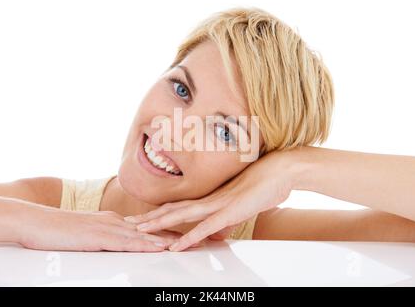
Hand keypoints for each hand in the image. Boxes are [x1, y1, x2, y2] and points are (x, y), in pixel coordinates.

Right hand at [17, 206, 178, 251]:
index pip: (147, 227)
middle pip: (151, 229)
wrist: (34, 221)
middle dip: (175, 234)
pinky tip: (157, 248)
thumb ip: (104, 236)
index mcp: (113, 220)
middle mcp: (115, 221)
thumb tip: (118, 242)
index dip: (167, 231)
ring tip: (187, 244)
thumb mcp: (86, 232)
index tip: (186, 235)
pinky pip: (125, 243)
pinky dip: (144, 246)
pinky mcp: (98, 237)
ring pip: (143, 235)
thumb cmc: (58, 230)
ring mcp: (107, 227)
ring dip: (166, 240)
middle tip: (197, 237)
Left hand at [129, 150, 295, 250]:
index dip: (162, 210)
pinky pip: (204, 226)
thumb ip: (229, 217)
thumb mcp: (245, 205)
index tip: (145, 216)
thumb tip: (217, 231)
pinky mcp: (230, 211)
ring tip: (139, 230)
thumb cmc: (268, 183)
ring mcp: (219, 203)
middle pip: (174, 208)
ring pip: (182, 215)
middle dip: (151, 217)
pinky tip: (174, 245)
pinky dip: (188, 236)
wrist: (284, 168)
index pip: (181, 204)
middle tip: (129, 223)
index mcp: (213, 196)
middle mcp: (211, 198)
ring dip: (159, 223)